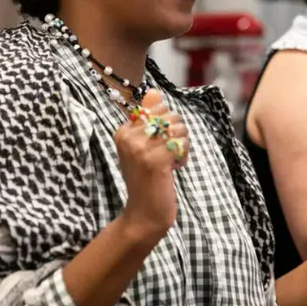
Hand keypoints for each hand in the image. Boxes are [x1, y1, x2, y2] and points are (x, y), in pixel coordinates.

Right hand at [114, 89, 189, 241]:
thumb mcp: (144, 146)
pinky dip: (184, 156)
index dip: (166, 126)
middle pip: (171, 115)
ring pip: (179, 128)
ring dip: (182, 146)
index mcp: (123, 131)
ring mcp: (140, 149)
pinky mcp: (155, 160)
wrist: (143, 213)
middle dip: (177, 134)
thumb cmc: (147, 179)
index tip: (157, 146)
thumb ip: (148, 118)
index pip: (157, 108)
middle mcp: (128, 137)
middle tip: (166, 156)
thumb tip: (154, 91)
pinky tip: (174, 169)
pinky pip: (182, 143)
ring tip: (169, 163)